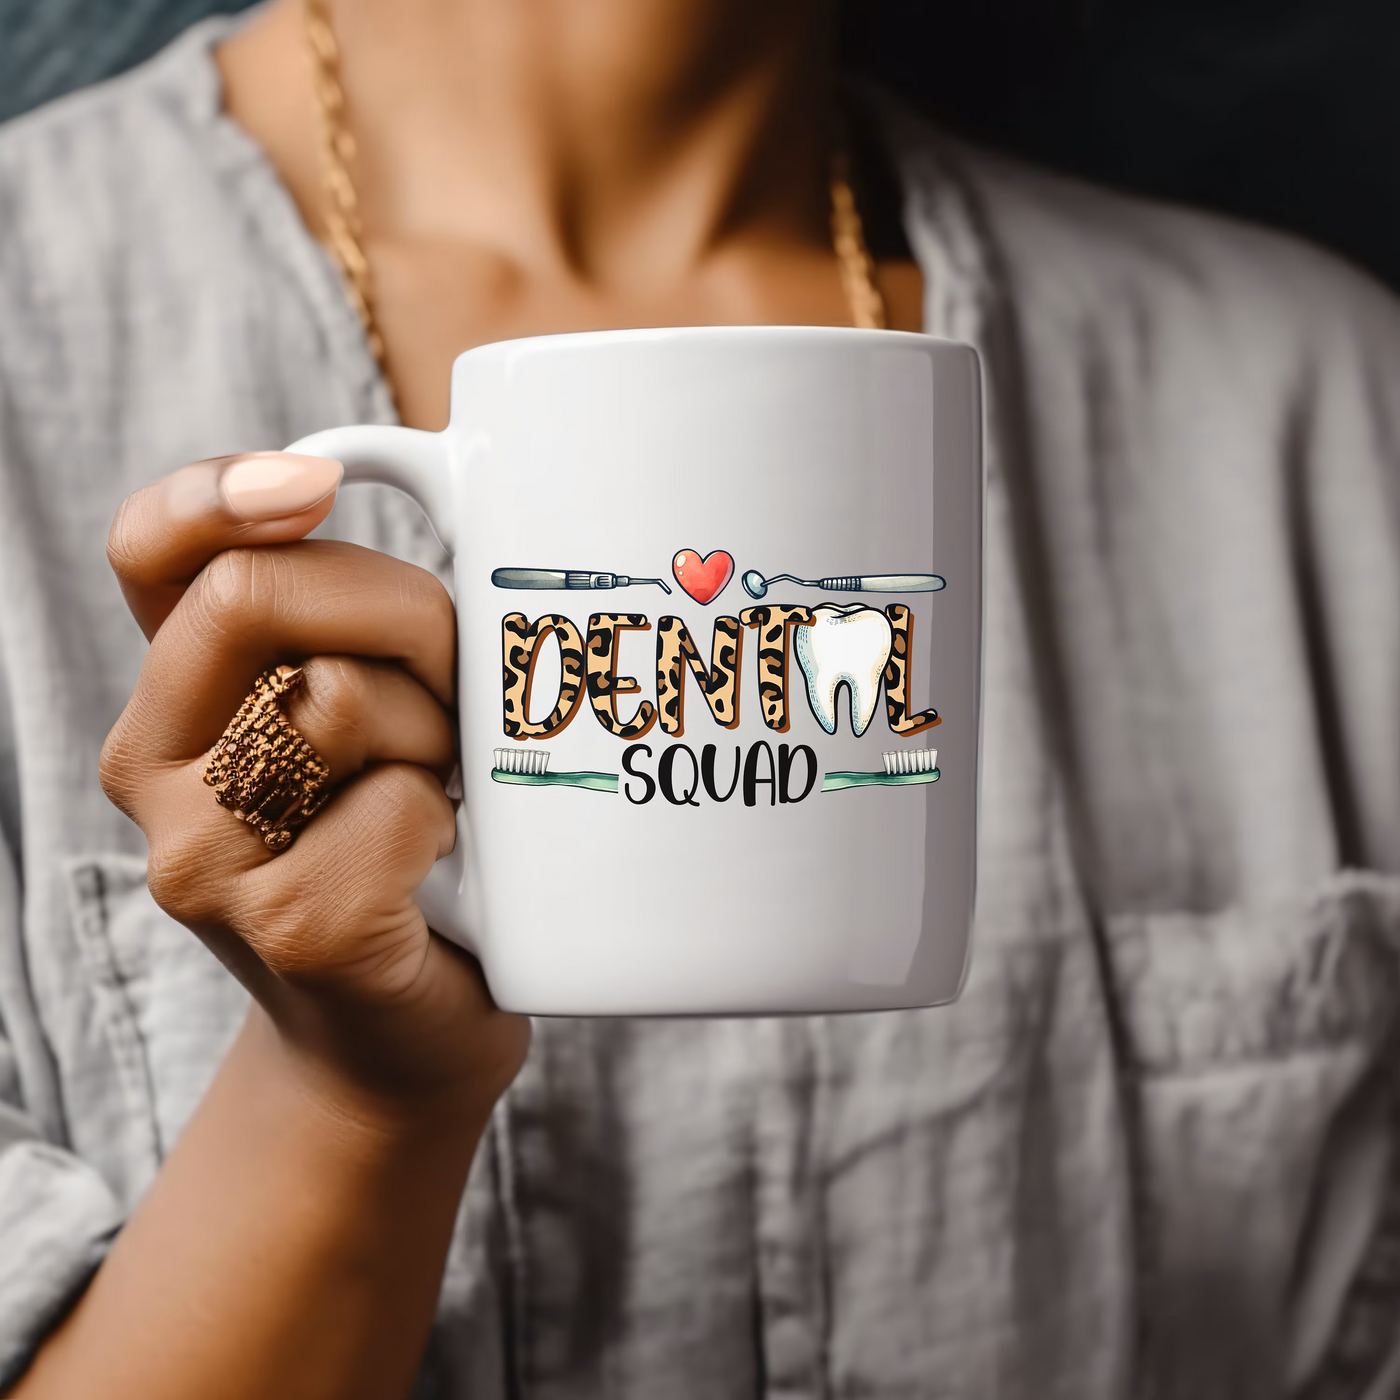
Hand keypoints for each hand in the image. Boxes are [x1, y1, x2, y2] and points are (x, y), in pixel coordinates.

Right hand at [100, 451, 528, 1129]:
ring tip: (444, 786)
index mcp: (175, 698)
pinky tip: (441, 864)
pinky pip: (397, 804)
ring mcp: (205, 859)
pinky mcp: (291, 926)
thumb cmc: (399, 853)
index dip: (220, 490)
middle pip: (258, 595)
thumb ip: (348, 624)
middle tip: (454, 683)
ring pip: (337, 696)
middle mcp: (156, 770)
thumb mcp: (363, 722)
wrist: (396, 1038)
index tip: (320, 484)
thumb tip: (408, 472)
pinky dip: (450, 819)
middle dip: (401, 613)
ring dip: (436, 728)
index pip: (148, 552)